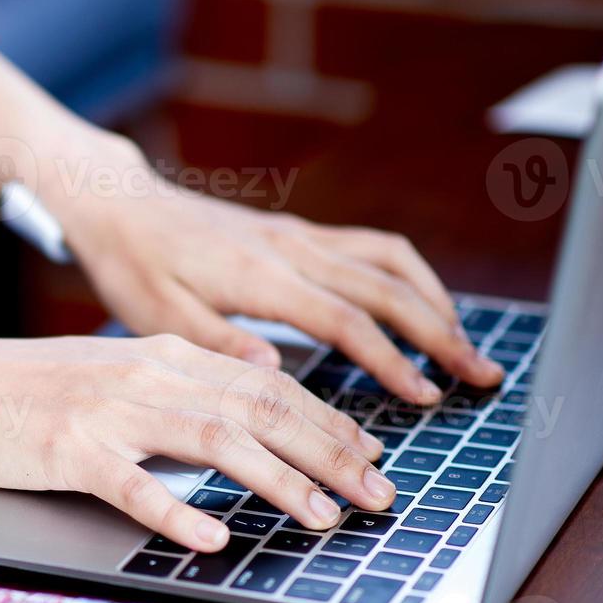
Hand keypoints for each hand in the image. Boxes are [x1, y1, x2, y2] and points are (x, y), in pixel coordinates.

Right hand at [0, 332, 397, 552]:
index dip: (328, 422)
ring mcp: (109, 412)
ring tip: (321, 517)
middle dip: (331, 453)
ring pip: (215, 440)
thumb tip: (246, 428)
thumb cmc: (29, 389)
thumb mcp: (117, 377)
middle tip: (378, 496)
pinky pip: (133, 485)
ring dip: (278, 480)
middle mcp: (149, 375)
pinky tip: (212, 538)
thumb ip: (180, 395)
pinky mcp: (69, 451)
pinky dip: (177, 510)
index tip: (371, 456)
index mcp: (166, 355)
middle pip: (262, 409)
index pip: (269, 384)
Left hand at [36, 133, 504, 404]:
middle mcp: (290, 248)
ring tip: (465, 345)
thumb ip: (218, 343)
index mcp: (259, 275)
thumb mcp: (157, 317)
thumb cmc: (134, 267)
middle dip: (441, 333)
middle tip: (481, 375)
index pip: (345, 320)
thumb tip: (277, 372)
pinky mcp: (297, 233)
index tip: (425, 396)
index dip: (390, 361)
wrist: (121, 207)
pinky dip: (408, 277)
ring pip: (389, 260)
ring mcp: (299, 236)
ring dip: (435, 301)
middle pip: (386, 288)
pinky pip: (371, 248)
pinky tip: (422, 306)